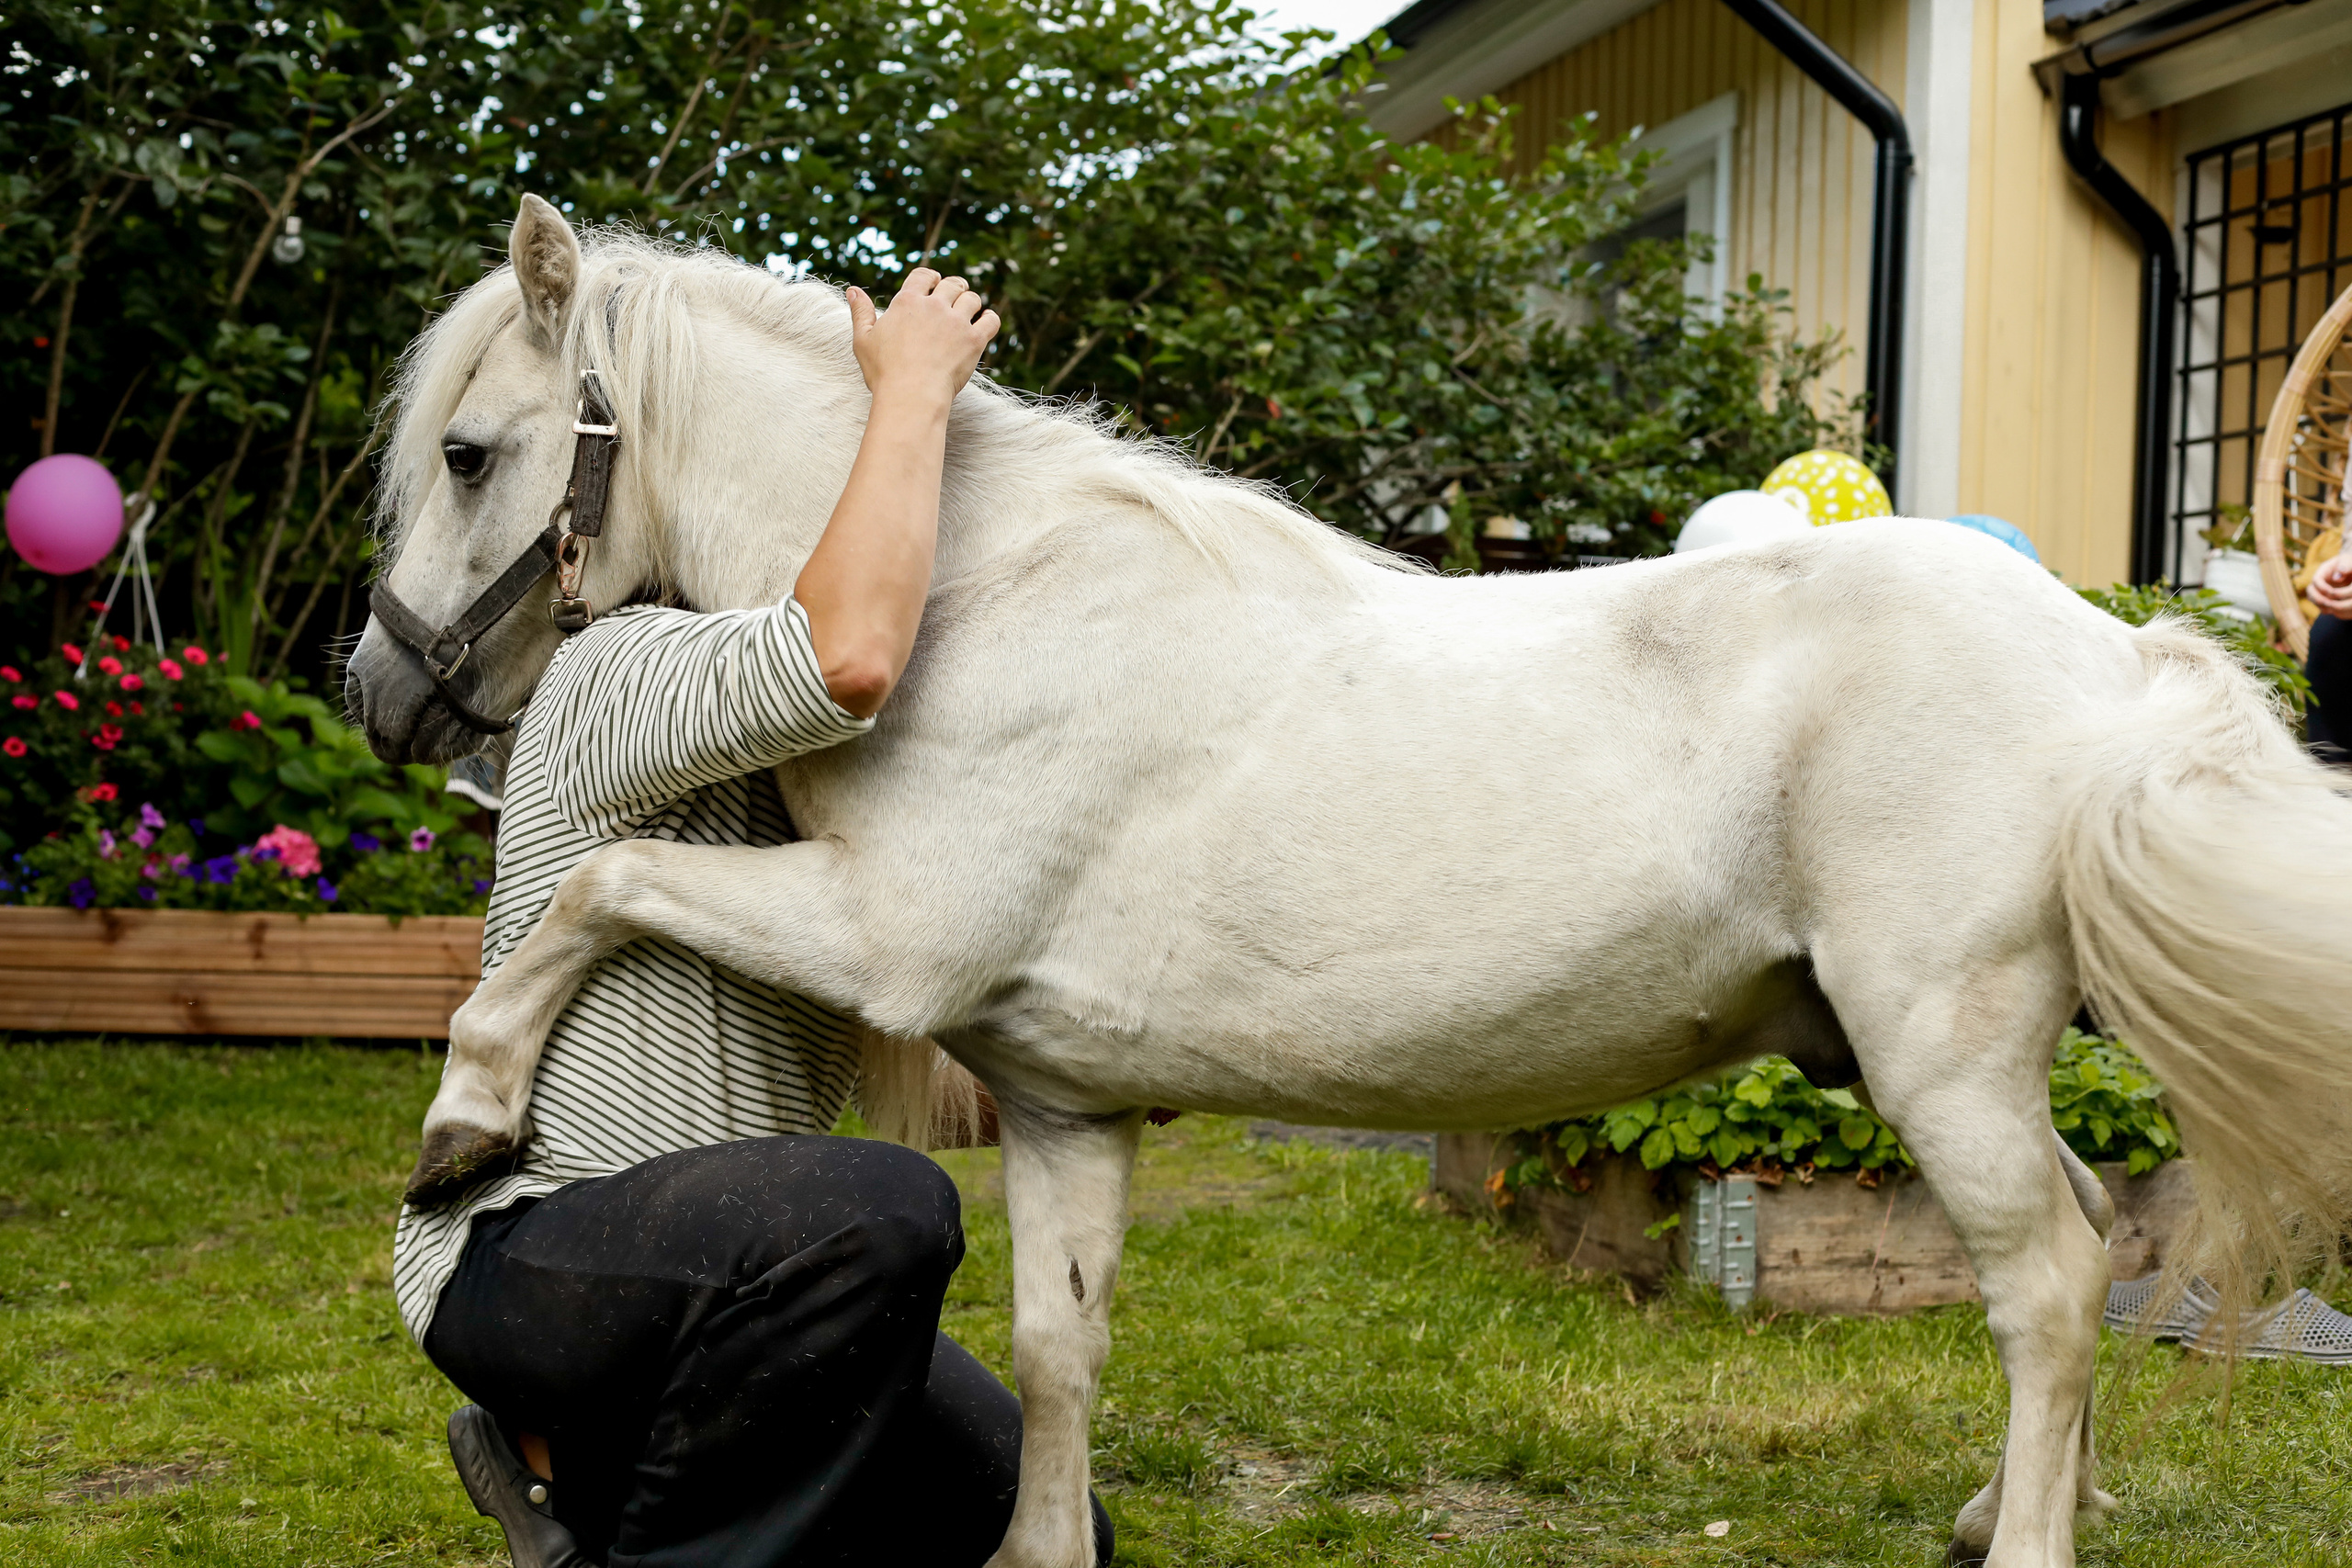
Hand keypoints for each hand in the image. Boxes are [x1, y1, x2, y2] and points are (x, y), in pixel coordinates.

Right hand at [846, 267, 999, 410]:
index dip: (931, 277)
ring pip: (973, 299)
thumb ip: (860, 312)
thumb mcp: (863, 339)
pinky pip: (991, 321)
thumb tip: (852, 290)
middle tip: (957, 295)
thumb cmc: (884, 371)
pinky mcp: (974, 341)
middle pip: (953, 284)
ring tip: (971, 311)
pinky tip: (986, 323)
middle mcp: (934, 306)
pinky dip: (991, 319)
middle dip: (956, 287)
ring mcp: (956, 322)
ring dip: (972, 302)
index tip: (934, 284)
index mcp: (907, 302)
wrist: (910, 395)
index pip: (924, 275)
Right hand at [2312, 552, 2351, 619]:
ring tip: (2331, 609)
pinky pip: (2320, 605)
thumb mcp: (2349, 562)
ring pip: (2314, 599)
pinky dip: (2325, 609)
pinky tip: (2334, 610)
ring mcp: (2321, 589)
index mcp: (2324, 570)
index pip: (2316, 580)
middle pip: (2310, 591)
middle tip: (2327, 604)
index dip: (2322, 587)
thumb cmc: (2350, 564)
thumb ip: (2345, 566)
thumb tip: (2336, 578)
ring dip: (2321, 605)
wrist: (2351, 568)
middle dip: (2317, 598)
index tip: (2332, 592)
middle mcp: (2320, 580)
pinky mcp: (2325, 596)